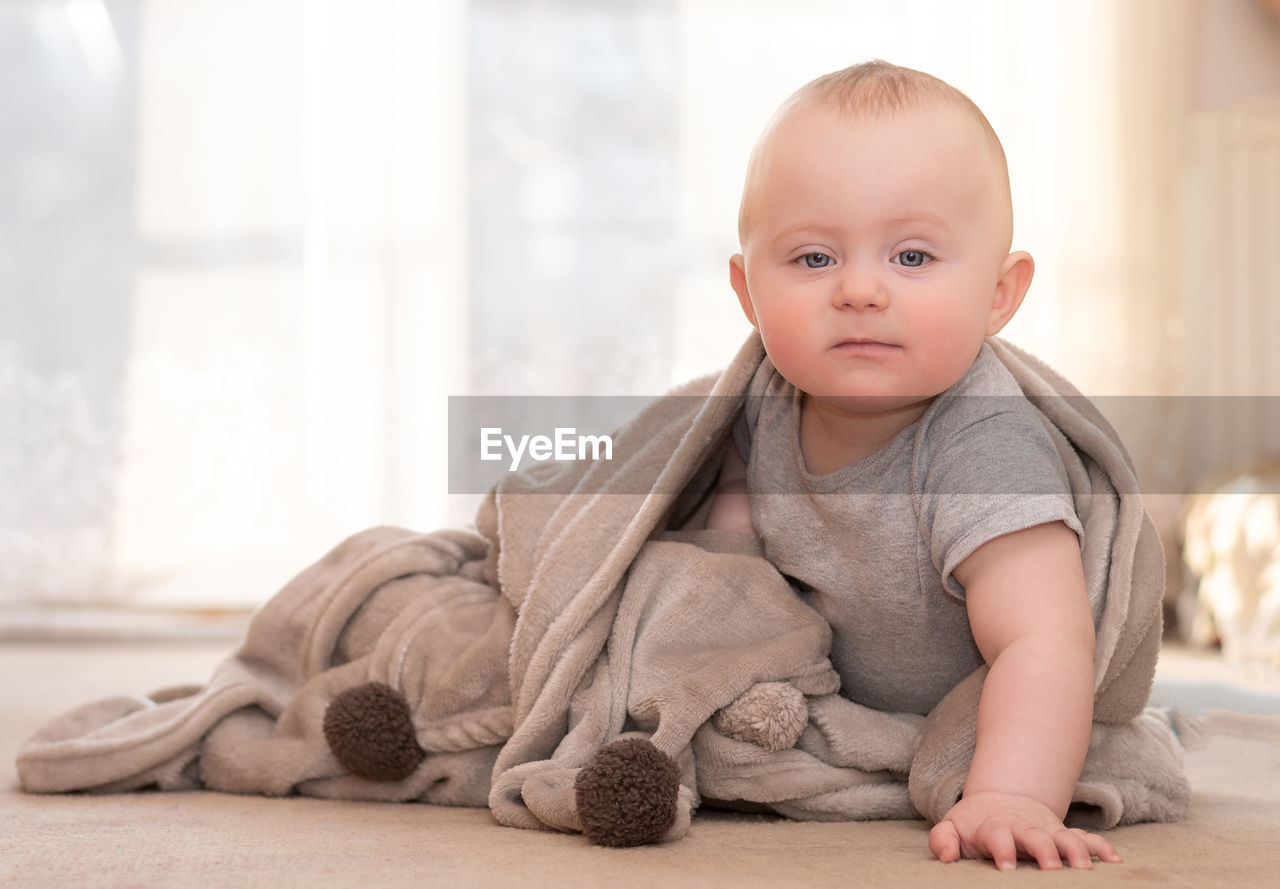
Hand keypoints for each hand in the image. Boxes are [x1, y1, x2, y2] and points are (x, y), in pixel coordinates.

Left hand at [929, 791, 1120, 870]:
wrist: (1000, 801)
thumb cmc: (974, 825)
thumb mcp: (953, 827)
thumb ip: (944, 839)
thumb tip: (946, 856)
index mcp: (994, 828)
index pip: (997, 836)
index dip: (1002, 849)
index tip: (1006, 868)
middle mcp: (1024, 828)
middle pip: (1035, 836)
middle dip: (1044, 850)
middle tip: (1051, 868)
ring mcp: (1047, 830)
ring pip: (1065, 837)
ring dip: (1076, 850)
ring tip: (1085, 868)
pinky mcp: (1063, 835)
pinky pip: (1087, 839)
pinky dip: (1101, 847)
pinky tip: (1115, 860)